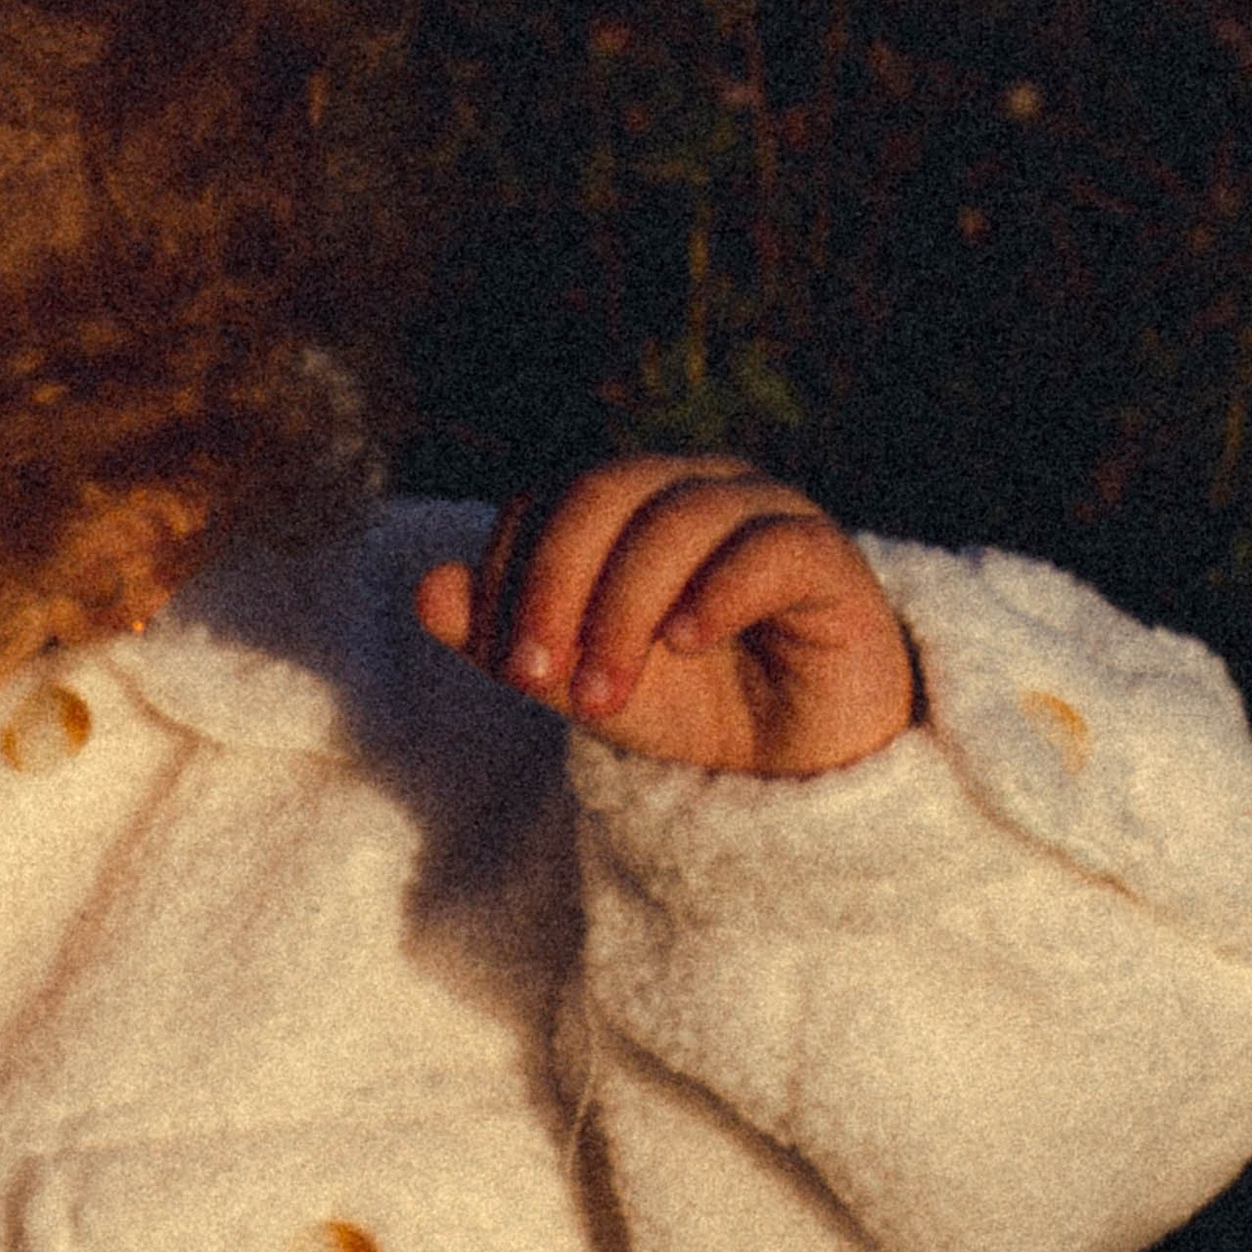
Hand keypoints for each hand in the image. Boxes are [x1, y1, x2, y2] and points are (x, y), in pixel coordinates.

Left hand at [417, 457, 919, 775]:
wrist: (800, 764)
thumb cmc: (690, 705)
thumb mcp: (582, 684)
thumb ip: (505, 642)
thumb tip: (426, 590)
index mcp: (630, 503)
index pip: (549, 500)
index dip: (511, 572)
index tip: (504, 666)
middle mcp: (694, 487)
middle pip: (606, 490)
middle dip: (556, 583)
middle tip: (537, 678)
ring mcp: (765, 511)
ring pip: (680, 516)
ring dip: (625, 607)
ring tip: (604, 694)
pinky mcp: (826, 555)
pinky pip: (769, 546)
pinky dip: (716, 591)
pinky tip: (684, 643)